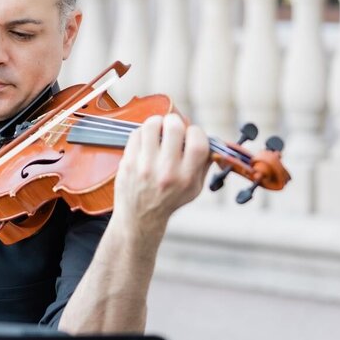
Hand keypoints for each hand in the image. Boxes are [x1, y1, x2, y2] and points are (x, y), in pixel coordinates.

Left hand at [112, 113, 210, 237]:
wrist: (140, 217)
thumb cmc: (170, 199)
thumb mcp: (195, 188)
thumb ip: (204, 164)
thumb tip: (211, 140)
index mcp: (186, 177)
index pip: (198, 142)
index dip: (196, 131)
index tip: (191, 134)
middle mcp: (166, 171)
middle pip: (174, 127)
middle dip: (175, 122)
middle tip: (173, 127)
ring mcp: (145, 166)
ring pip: (152, 125)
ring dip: (157, 122)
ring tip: (159, 130)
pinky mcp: (128, 162)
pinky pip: (136, 133)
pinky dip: (143, 132)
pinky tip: (147, 140)